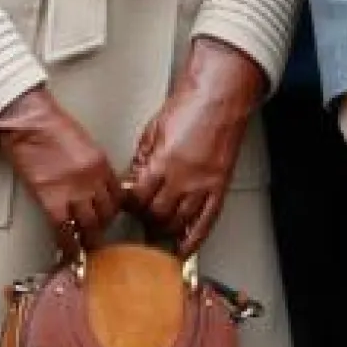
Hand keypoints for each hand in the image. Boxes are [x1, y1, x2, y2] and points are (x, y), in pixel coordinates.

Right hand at [0, 85, 122, 248]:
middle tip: (96, 235)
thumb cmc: (50, 126)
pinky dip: (67, 244)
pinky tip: (68, 252)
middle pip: (107, 213)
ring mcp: (74, 191)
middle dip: (102, 226)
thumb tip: (89, 185)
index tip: (107, 217)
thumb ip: (90, 166)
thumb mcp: (82, 144)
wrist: (30, 122)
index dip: (113, 210)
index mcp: (102, 164)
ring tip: (84, 246)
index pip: (117, 196)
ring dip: (88, 238)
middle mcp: (93, 180)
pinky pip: (65, 230)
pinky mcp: (52, 200)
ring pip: (90, 226)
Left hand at [124, 36, 265, 254]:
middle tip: (141, 218)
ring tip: (158, 230)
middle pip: (157, 214)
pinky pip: (206, 223)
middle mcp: (183, 178)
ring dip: (166, 230)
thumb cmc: (190, 106)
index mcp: (162, 162)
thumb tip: (132, 178)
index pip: (137, 198)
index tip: (126, 206)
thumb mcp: (153, 130)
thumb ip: (142, 159)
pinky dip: (193, 240)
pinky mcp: (219, 187)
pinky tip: (184, 248)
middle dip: (145, 219)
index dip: (128, 205)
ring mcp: (203, 185)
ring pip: (179, 222)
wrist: (220, 97)